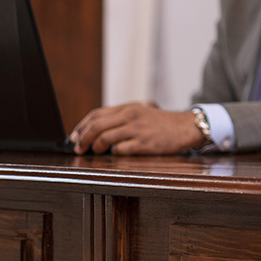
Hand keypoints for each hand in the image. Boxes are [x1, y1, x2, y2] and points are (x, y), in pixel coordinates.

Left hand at [69, 101, 203, 154]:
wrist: (186, 127)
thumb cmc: (162, 122)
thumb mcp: (141, 112)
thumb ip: (121, 117)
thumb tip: (95, 129)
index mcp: (128, 108)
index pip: (96, 115)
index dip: (81, 127)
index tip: (74, 137)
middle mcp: (131, 116)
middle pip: (97, 127)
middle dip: (82, 139)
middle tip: (78, 148)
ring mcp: (138, 130)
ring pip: (105, 138)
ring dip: (95, 148)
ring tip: (95, 152)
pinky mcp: (145, 143)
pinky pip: (120, 149)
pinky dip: (113, 153)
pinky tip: (116, 153)